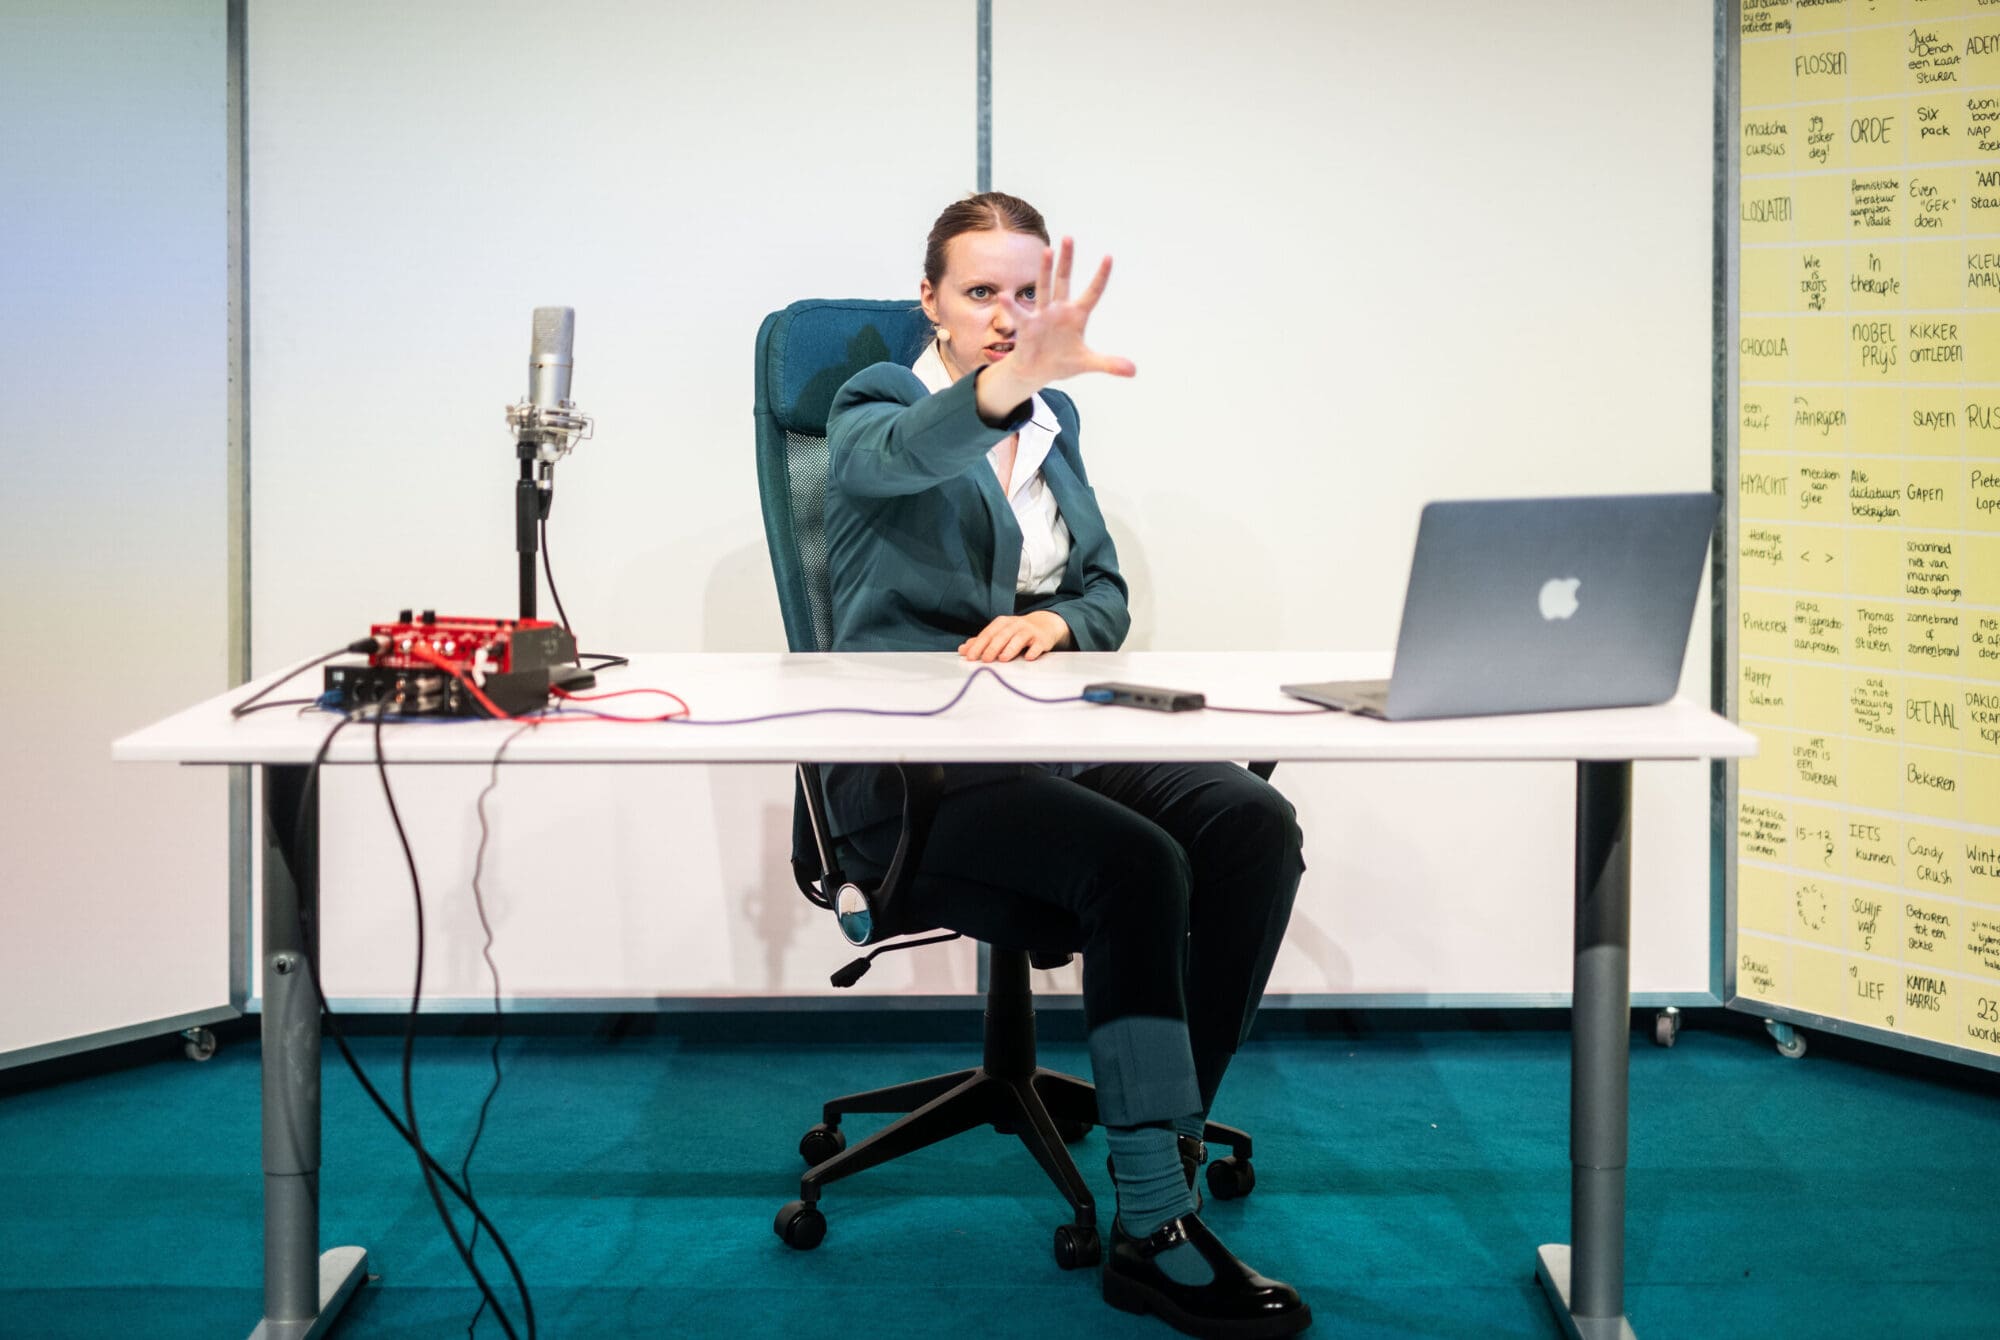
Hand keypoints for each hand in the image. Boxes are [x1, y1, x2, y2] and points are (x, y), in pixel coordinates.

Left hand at [958, 610, 1071, 662]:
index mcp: (1002, 623)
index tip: (970, 656)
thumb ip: (981, 641)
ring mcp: (1029, 631)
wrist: (1044, 624)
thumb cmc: (1017, 631)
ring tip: (1003, 658)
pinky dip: (1033, 651)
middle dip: (993, 647)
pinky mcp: (1041, 639)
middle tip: (985, 660)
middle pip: (1002, 635)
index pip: (988, 633)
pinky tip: (1028, 657)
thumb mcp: (999, 632)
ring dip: (1011, 648)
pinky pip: (1037, 645)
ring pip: (1019, 638)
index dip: (978, 645)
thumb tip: (963, 650)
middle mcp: (1015, 625)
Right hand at [975, 238, 1135, 422]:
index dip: (1101, 276)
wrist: (1037, 371)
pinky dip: (1012, 306)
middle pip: (1064, 280)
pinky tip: (1004, 296)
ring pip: (1044, 288)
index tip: (1109, 257)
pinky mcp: (1027, 326)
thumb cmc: (1062, 361)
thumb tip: (1134, 371)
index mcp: (1077, 315)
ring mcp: (1042, 315)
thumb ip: (1109, 364)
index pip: (1093, 292)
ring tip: (1048, 251)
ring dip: (1046, 270)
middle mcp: (1059, 309)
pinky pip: (1019, 314)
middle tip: (1069, 238)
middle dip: (1067, 261)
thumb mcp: (1088, 363)